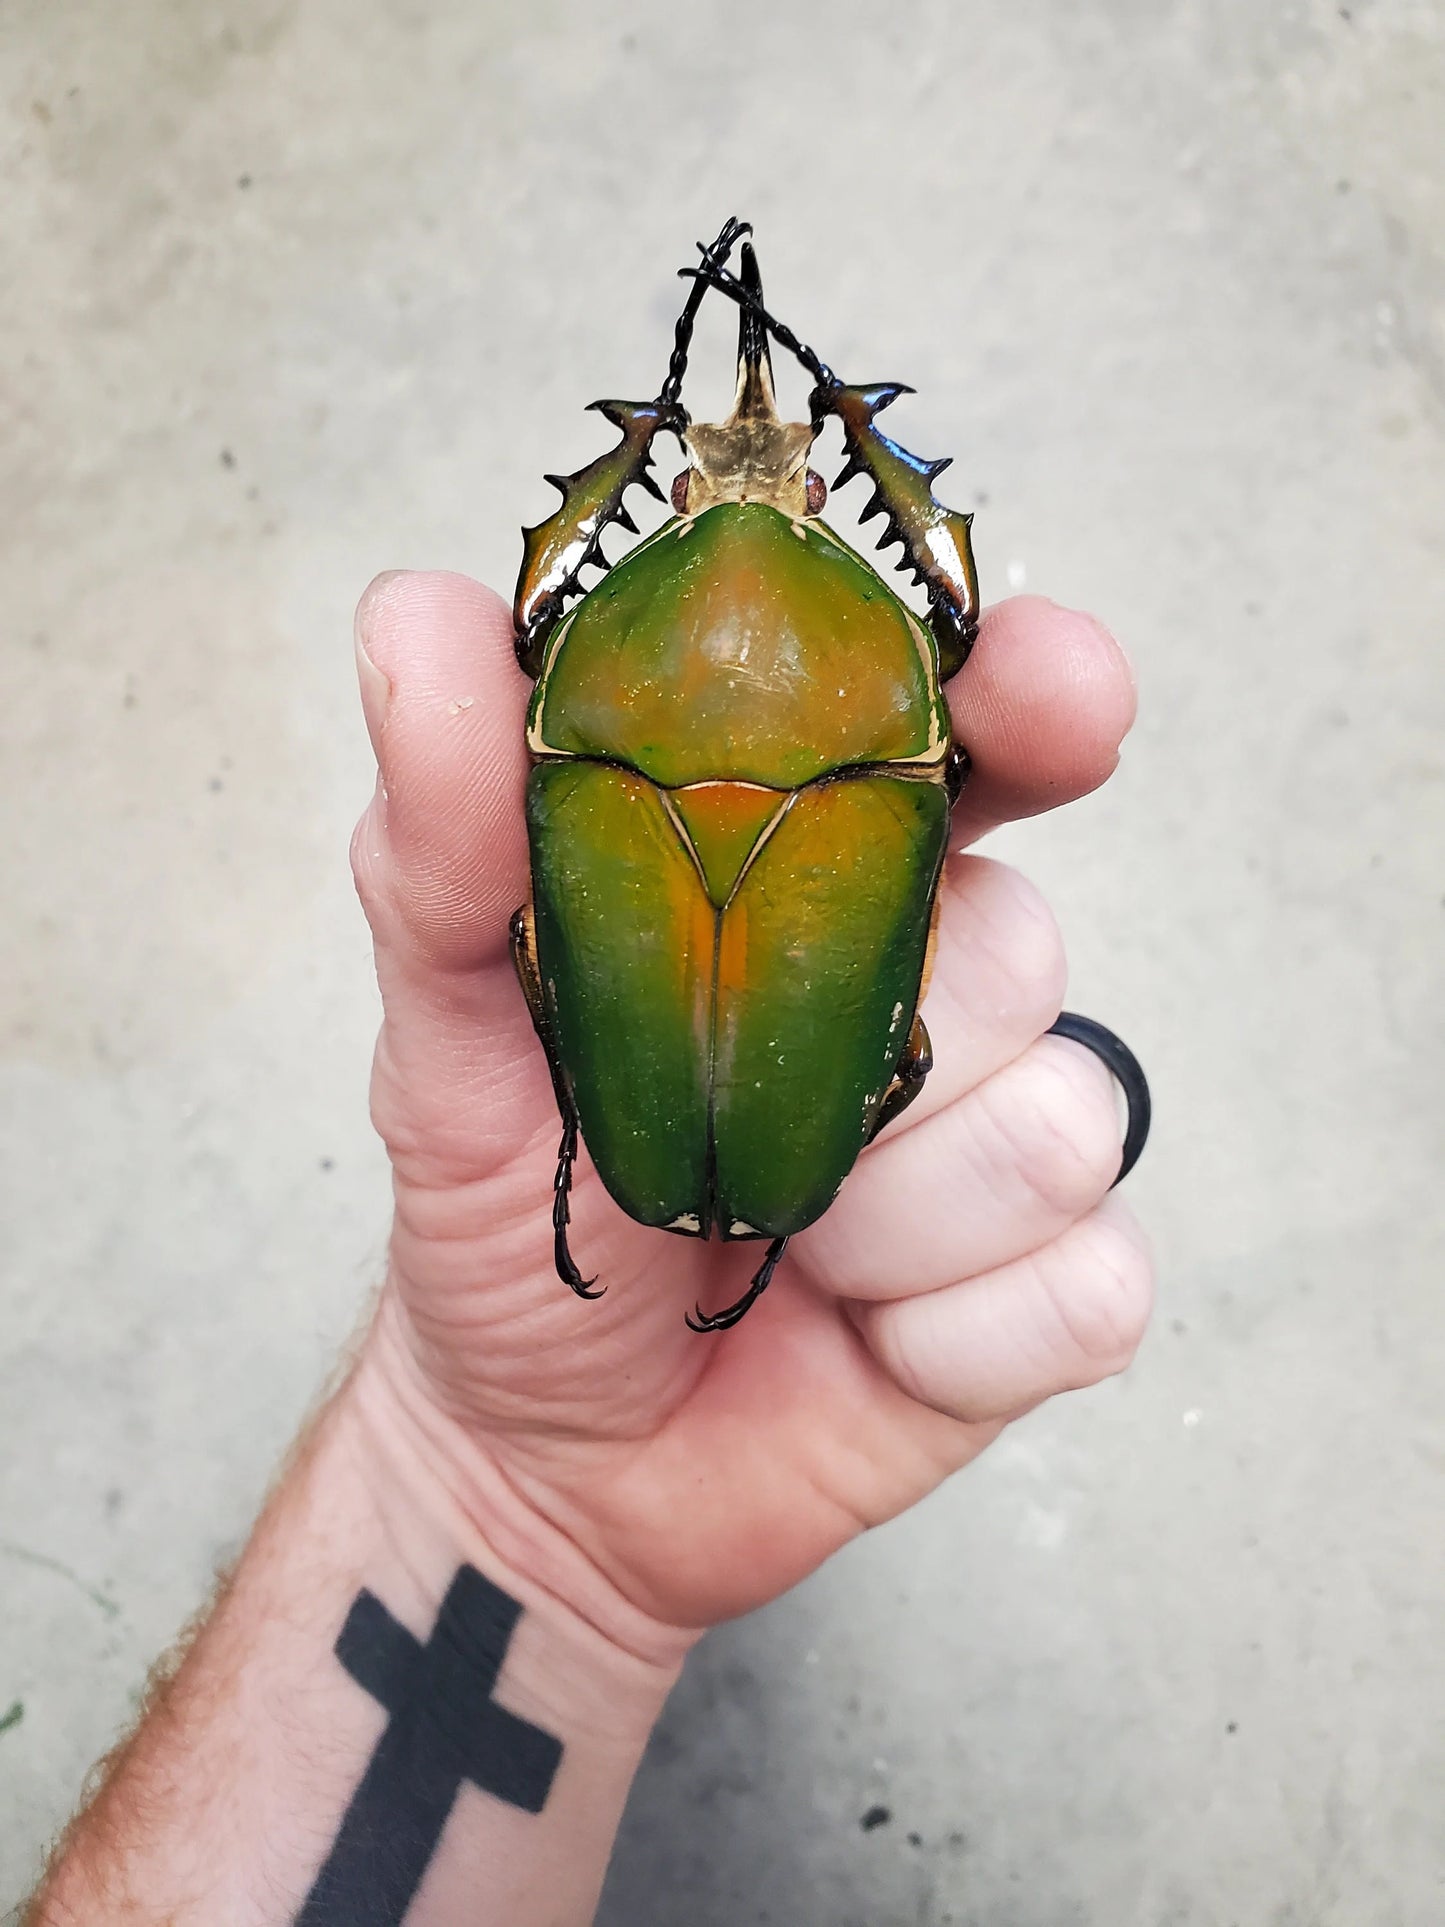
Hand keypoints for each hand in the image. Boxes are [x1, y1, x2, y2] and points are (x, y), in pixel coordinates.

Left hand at [350, 572, 1150, 1640]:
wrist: (546, 1455)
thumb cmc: (506, 1215)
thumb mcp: (448, 1022)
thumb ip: (448, 834)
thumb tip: (418, 615)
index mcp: (823, 886)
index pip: (973, 746)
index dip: (1029, 699)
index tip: (1051, 688)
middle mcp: (944, 995)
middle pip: (1028, 948)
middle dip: (870, 1053)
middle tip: (732, 1127)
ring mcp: (1007, 1144)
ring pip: (1058, 1127)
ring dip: (886, 1218)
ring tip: (773, 1243)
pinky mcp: (1049, 1297)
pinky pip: (1085, 1286)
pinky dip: (950, 1332)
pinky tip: (859, 1337)